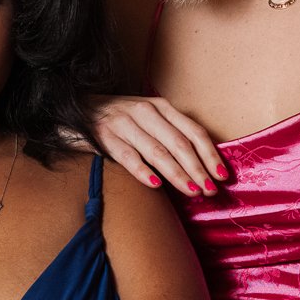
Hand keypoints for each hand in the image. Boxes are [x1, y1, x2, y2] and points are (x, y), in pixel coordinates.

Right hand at [89, 95, 226, 197]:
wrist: (75, 108)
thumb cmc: (117, 118)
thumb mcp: (147, 118)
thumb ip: (169, 133)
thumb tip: (200, 163)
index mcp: (161, 107)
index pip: (193, 132)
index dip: (210, 155)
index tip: (223, 176)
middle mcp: (145, 112)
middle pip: (179, 143)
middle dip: (198, 169)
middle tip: (210, 190)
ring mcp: (124, 123)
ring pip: (157, 151)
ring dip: (178, 173)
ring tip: (192, 191)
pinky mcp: (104, 136)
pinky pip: (127, 156)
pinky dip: (142, 171)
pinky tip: (155, 185)